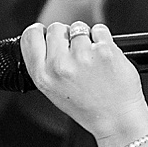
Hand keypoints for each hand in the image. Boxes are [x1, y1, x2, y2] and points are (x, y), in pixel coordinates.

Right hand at [20, 22, 147, 144]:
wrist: (117, 119)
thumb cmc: (88, 108)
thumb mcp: (54, 92)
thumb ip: (45, 65)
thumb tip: (44, 38)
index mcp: (43, 77)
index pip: (30, 37)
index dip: (39, 32)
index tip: (45, 33)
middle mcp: (60, 66)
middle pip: (56, 28)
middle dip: (66, 36)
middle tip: (76, 54)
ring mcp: (82, 56)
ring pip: (78, 27)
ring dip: (86, 38)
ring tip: (92, 59)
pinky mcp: (104, 50)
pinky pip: (99, 30)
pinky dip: (103, 39)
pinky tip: (104, 57)